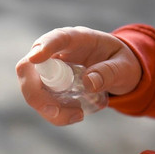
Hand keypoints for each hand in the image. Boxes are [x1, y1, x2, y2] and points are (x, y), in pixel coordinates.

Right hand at [16, 26, 140, 125]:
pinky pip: (42, 103)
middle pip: (29, 68)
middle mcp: (56, 53)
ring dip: (48, 109)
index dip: (43, 47)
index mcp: (76, 39)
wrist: (117, 70)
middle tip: (56, 111)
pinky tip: (77, 114)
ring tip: (79, 114)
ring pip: (32, 90)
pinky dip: (56, 115)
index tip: (36, 58)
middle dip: (36, 93)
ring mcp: (49, 71)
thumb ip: (110, 72)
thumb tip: (88, 82)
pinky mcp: (48, 87)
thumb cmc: (120, 61)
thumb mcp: (124, 66)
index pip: (55, 38)